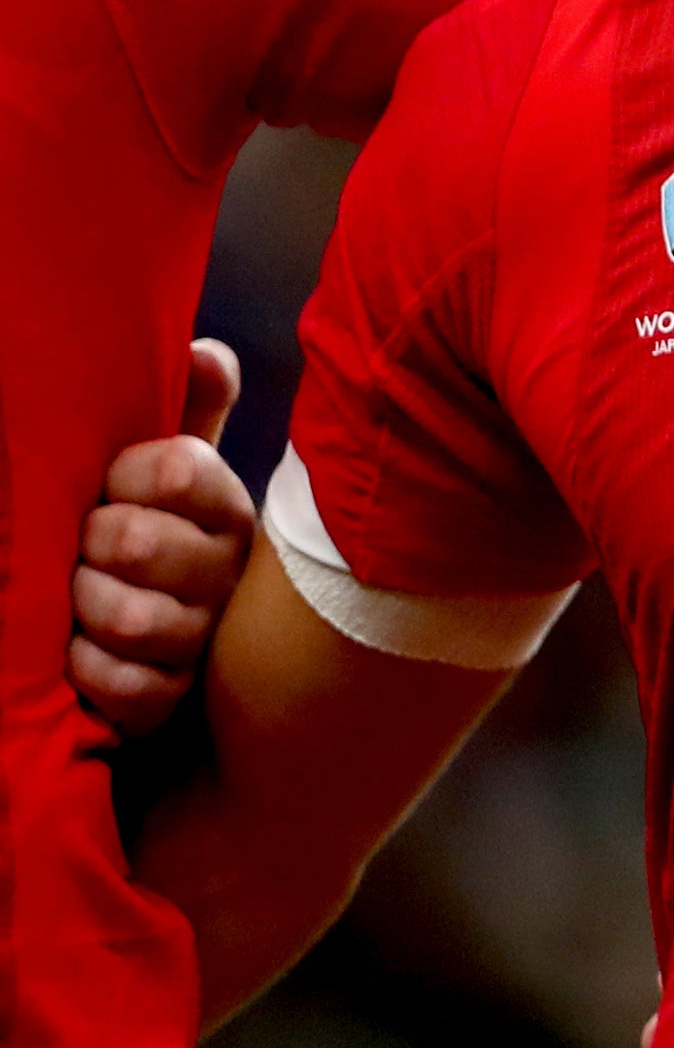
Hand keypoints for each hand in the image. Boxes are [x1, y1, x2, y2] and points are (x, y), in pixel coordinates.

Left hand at [72, 343, 249, 751]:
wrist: (149, 640)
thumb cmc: (149, 537)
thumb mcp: (164, 474)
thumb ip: (186, 413)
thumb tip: (208, 350)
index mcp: (221, 506)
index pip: (175, 468)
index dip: (124, 476)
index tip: (109, 484)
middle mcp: (223, 570)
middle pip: (139, 542)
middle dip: (93, 546)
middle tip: (85, 548)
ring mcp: (200, 636)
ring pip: (134, 618)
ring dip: (85, 610)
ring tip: (76, 602)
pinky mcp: (171, 697)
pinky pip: (127, 685)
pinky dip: (90, 671)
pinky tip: (80, 655)